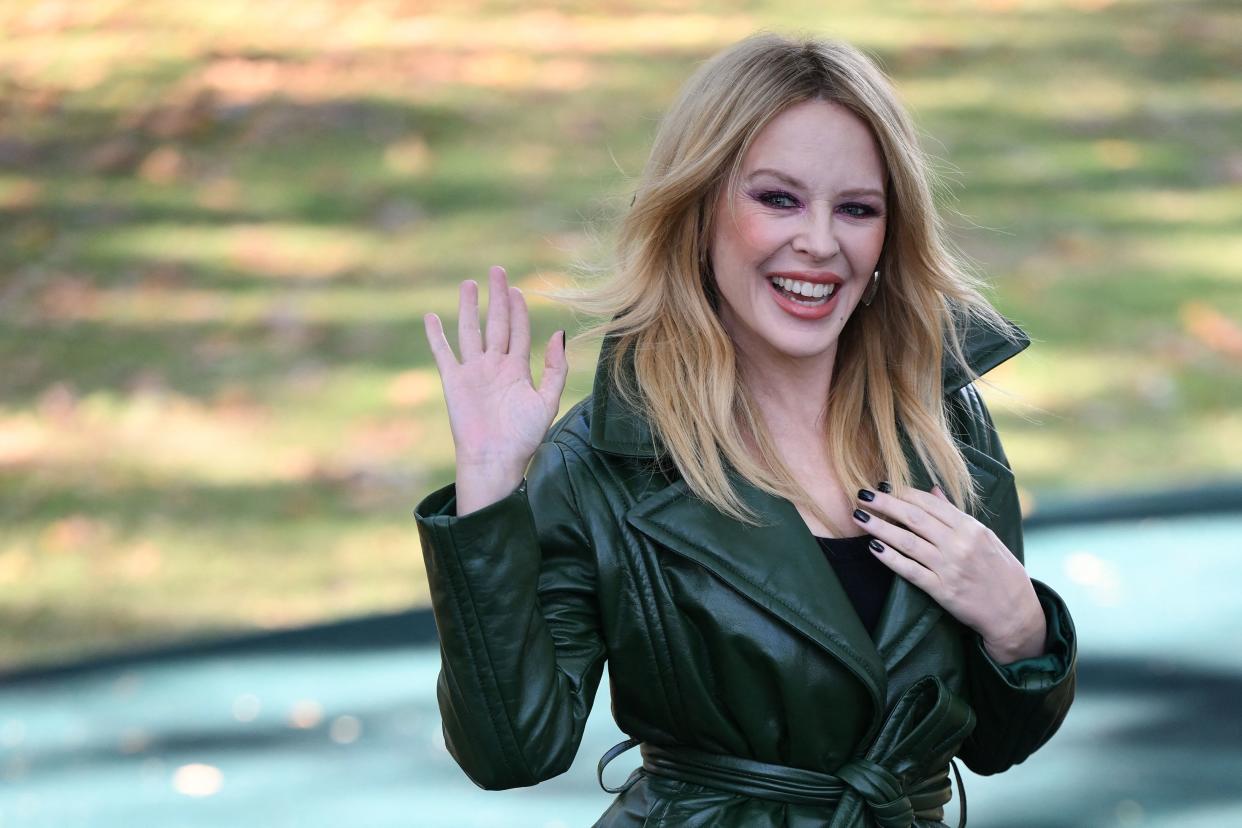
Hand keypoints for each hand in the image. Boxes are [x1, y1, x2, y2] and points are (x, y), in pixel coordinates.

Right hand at [424, 266, 567, 507]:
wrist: (494, 459)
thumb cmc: (523, 437)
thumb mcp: (547, 401)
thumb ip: (555, 368)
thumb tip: (559, 334)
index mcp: (518, 370)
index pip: (519, 331)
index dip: (519, 310)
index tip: (518, 289)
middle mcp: (494, 366)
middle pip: (496, 324)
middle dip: (497, 298)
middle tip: (497, 271)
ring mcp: (473, 372)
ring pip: (470, 331)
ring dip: (469, 308)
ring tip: (469, 284)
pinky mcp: (454, 381)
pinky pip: (443, 353)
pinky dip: (436, 335)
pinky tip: (431, 317)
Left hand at [853, 484, 1046, 663]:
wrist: (1014, 611)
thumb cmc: (999, 570)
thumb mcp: (985, 536)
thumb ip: (955, 514)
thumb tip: (932, 490)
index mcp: (971, 527)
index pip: (929, 503)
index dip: (903, 492)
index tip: (883, 485)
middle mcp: (960, 544)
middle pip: (914, 517)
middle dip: (885, 503)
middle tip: (861, 494)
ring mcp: (950, 567)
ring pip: (907, 541)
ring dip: (879, 527)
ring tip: (859, 516)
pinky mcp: (942, 590)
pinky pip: (910, 570)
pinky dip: (890, 558)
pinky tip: (873, 547)